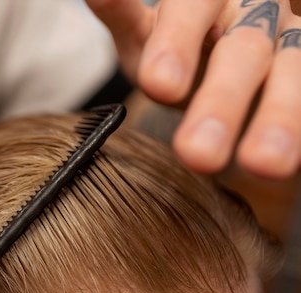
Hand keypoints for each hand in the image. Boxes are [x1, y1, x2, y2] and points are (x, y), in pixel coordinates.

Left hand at [86, 0, 300, 177]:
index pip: (193, 5)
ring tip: (263, 164)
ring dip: (282, 119)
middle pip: (246, 48)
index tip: (160, 86)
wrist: (226, 73)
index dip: (177, 42)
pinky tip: (291, 159)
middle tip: (197, 153)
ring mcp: (295, 42)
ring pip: (295, 73)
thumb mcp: (143, 36)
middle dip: (222, 100)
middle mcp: (258, 13)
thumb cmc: (180, 53)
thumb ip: (122, 14)